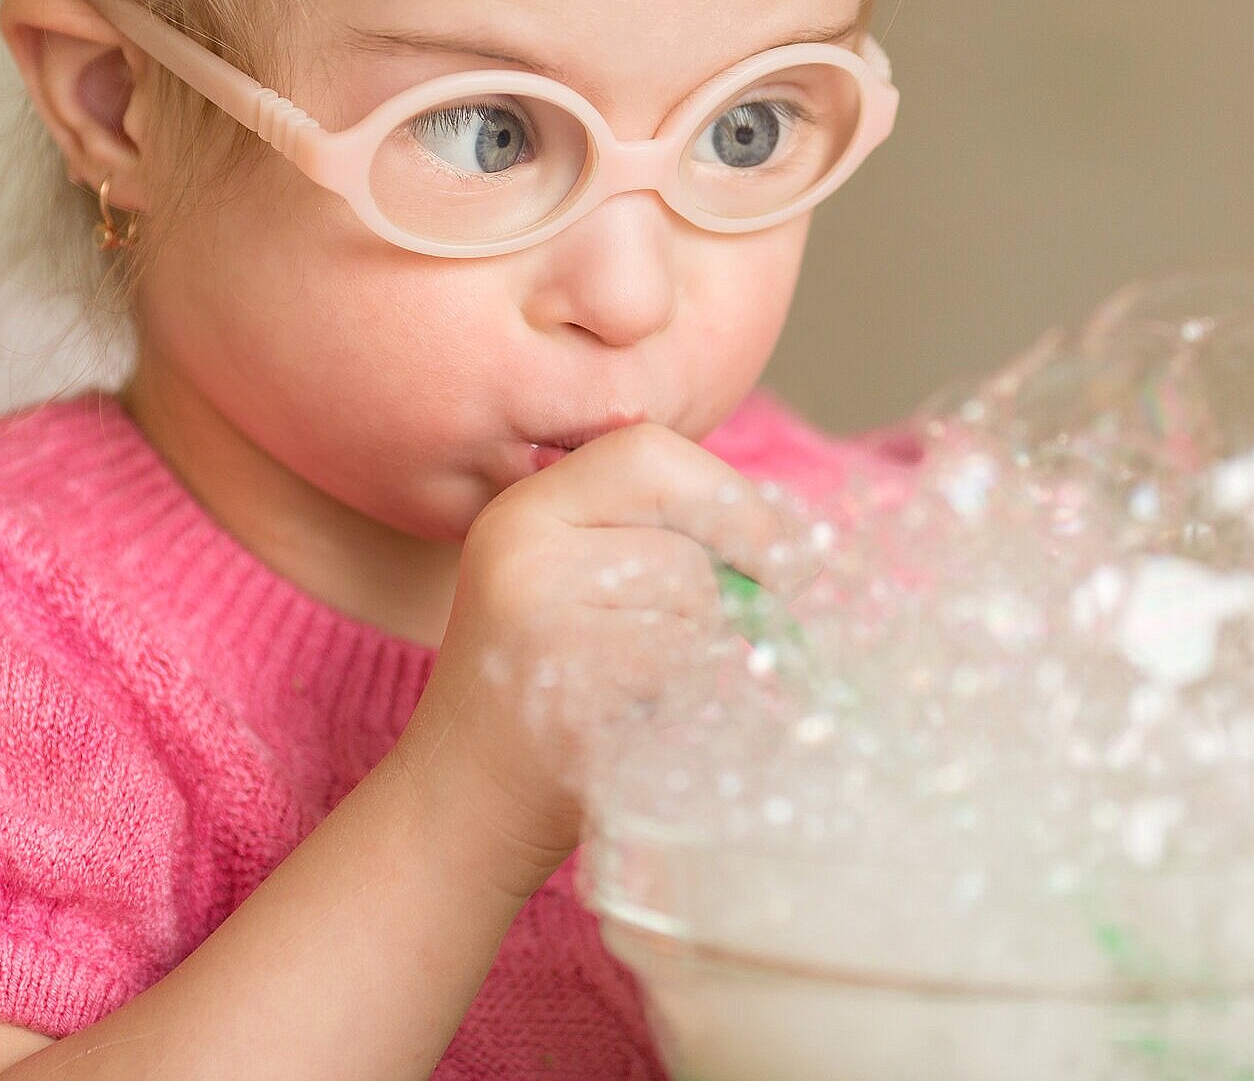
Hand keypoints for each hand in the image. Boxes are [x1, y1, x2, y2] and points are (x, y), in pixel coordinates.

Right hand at [392, 424, 796, 895]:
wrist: (463, 804)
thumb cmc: (552, 693)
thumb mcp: (581, 586)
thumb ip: (657, 539)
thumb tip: (789, 540)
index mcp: (526, 506)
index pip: (647, 449)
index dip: (727, 492)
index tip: (772, 548)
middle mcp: (519, 540)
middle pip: (682, 519)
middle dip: (741, 558)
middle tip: (766, 601)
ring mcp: (534, 607)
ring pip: (691, 591)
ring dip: (699, 642)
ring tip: (641, 679)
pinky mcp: (562, 677)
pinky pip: (677, 659)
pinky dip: (679, 691)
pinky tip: (629, 715)